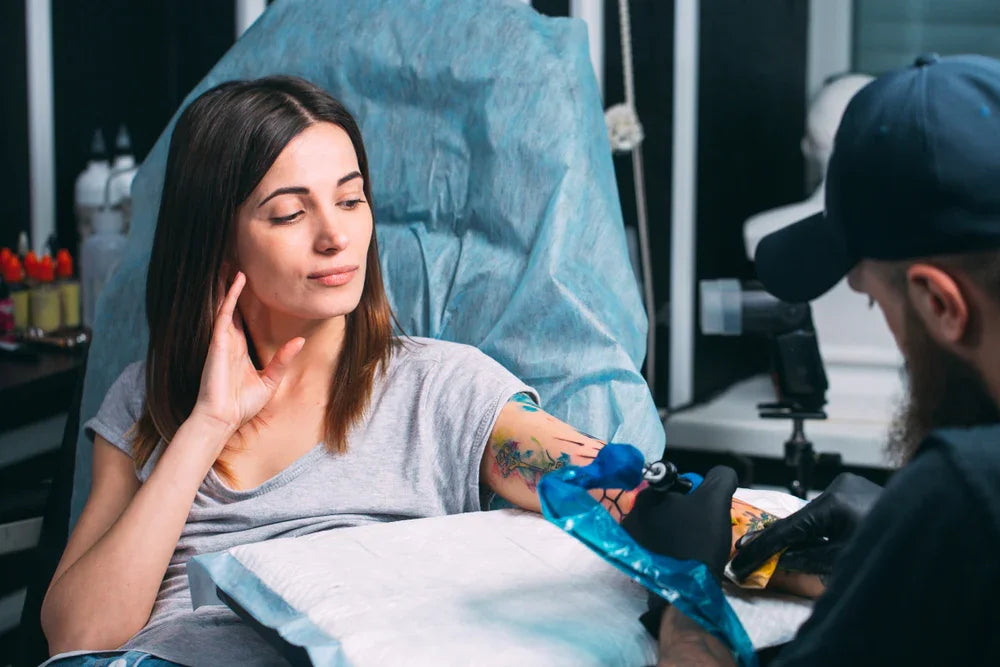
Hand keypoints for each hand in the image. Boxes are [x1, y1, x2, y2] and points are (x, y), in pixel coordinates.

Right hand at [191, 272, 304, 440]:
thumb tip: (300, 341)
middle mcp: (228, 340)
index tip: (249, 282)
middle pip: (230, 305)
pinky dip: (229, 296)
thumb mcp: (270, 381)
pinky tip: (236, 280)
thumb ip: (283, 360)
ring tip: (232, 261)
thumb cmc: (242, 405)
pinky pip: (224, 314)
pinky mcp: (218, 343)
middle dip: (232, 285)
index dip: (243, 299)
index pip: (240, 317)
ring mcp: (222, 340)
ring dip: (228, 283)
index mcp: (238, 348)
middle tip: (236, 261)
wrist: (223, 419)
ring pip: (225, 304)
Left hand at [623, 466, 737, 578]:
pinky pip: (659, 545)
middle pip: (669, 505)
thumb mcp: (715, 500)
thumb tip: (723, 473)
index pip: (676, 485)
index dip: (697, 494)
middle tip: (704, 529)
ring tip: (697, 545)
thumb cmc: (699, 539)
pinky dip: (673, 547)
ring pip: (664, 526)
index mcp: (645, 496)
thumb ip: (720, 478)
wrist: (688, 588)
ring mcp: (632, 541)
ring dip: (680, 530)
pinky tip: (687, 556)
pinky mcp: (638, 561)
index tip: (707, 511)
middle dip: (688, 513)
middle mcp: (632, 515)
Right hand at [730, 472, 881, 581]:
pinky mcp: (859, 492)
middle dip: (778, 542)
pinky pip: (828, 513)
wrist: (939, 527)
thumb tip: (781, 559)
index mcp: (834, 502)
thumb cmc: (895, 544)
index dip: (760, 549)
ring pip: (814, 517)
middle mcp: (839, 487)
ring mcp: (850, 487)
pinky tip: (806, 544)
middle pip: (799, 520)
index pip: (787, 529)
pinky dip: (817, 531)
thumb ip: (808, 559)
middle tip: (750, 558)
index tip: (738, 561)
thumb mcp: (845, 561)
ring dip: (800, 537)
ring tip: (776, 555)